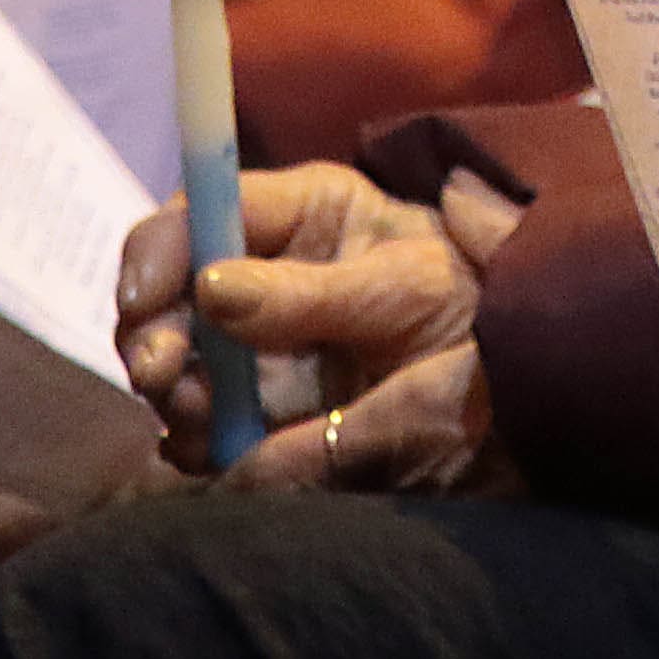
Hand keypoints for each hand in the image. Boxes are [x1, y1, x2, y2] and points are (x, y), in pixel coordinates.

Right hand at [117, 163, 527, 490]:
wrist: (514, 382)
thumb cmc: (468, 302)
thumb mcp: (402, 287)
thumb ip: (307, 292)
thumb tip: (211, 288)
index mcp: (297, 214)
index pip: (202, 209)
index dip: (160, 246)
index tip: (144, 295)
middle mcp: (260, 271)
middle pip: (168, 289)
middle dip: (151, 330)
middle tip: (162, 371)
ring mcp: (254, 343)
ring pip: (174, 360)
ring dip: (172, 390)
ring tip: (198, 414)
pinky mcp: (257, 407)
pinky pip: (201, 423)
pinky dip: (195, 439)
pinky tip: (213, 449)